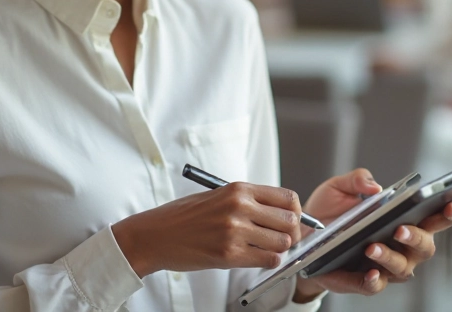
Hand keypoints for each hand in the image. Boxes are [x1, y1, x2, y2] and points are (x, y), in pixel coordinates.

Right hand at [112, 182, 302, 276]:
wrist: (156, 235)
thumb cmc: (183, 217)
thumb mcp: (218, 196)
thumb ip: (248, 201)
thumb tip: (281, 213)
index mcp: (239, 189)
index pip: (287, 198)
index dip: (295, 212)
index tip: (292, 220)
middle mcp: (240, 207)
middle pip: (290, 221)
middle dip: (292, 233)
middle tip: (283, 239)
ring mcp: (235, 231)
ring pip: (282, 243)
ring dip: (278, 248)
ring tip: (265, 248)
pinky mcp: (229, 255)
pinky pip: (268, 260)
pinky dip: (268, 261)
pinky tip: (257, 258)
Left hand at [292, 170, 451, 301]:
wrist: (303, 238)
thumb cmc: (331, 211)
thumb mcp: (340, 187)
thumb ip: (358, 179)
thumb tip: (374, 186)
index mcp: (409, 216)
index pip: (445, 214)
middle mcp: (406, 244)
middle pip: (428, 244)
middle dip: (418, 236)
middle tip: (401, 228)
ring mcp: (389, 265)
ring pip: (403, 266)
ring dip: (390, 256)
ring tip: (372, 246)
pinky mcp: (367, 281)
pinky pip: (377, 285)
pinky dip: (374, 279)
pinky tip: (368, 270)